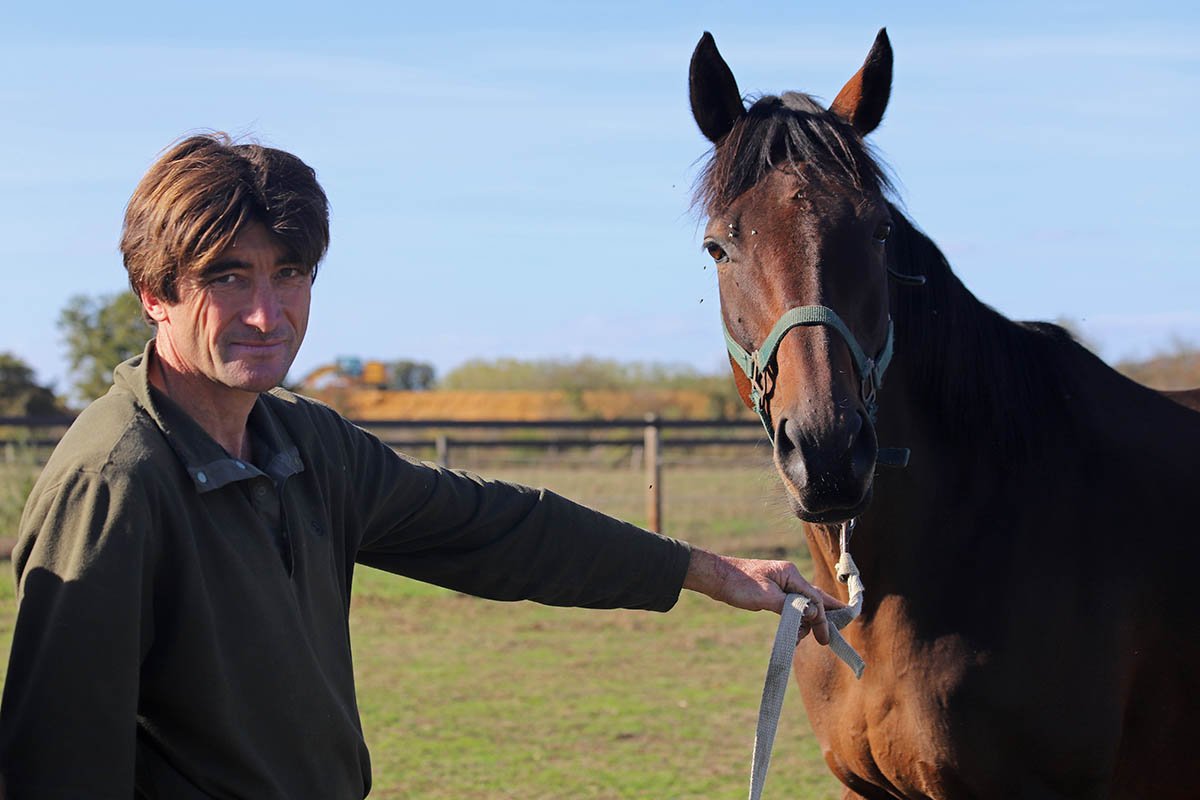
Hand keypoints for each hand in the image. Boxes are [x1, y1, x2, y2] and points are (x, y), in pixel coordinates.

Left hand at [682, 548, 845, 644]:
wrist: (716, 577)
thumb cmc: (739, 584)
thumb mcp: (765, 597)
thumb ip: (791, 606)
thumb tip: (814, 615)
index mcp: (790, 575)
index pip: (815, 598)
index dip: (823, 619)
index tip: (824, 638)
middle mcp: (790, 578)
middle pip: (814, 599)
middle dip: (820, 620)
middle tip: (824, 640)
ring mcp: (782, 584)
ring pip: (803, 605)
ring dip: (805, 622)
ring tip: (799, 639)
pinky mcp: (774, 592)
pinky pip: (792, 606)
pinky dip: (795, 619)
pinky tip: (795, 632)